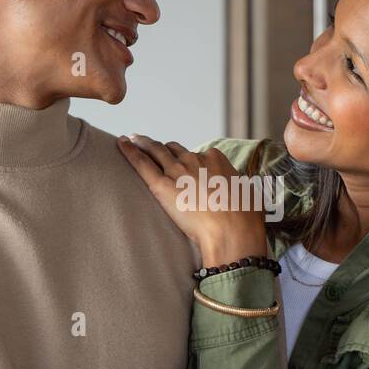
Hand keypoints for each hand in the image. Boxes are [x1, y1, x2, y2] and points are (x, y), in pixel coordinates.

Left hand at [117, 135, 267, 265]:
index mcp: (216, 158)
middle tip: (151, 147)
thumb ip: (237, 186)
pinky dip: (129, 151)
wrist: (231, 230)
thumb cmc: (244, 217)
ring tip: (132, 139)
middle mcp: (195, 159)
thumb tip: (238, 189)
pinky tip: (120, 143)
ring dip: (143, 143)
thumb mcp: (247, 194)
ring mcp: (177, 170)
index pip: (199, 154)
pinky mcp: (161, 185)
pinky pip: (141, 163)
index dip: (191, 161)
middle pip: (174, 150)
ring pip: (156, 150)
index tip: (186, 168)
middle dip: (163, 149)